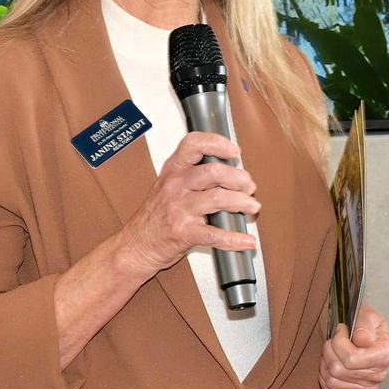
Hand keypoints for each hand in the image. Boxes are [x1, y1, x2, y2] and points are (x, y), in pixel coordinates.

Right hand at [118, 131, 260, 275]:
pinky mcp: (184, 233)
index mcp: (173, 170)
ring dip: (243, 202)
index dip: (218, 143)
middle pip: (215, 172)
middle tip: (249, 185)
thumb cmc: (155, 216)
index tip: (234, 151)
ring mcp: (179, 209)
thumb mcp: (167, 185)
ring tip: (252, 207)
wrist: (136, 245)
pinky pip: (215, 234)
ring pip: (219, 199)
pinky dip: (236, 239)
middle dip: (240, 178)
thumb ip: (192, 174)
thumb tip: (230, 171)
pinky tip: (246, 242)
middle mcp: (175, 186)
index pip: (194, 144)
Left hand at [320, 302, 388, 388]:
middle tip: (333, 339)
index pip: (351, 359)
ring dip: (325, 364)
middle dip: (329, 351)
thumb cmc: (368, 325)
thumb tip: (361, 339)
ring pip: (332, 382)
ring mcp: (366, 388)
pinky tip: (330, 365)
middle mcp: (377, 376)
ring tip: (331, 351)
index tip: (341, 329)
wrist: (370, 336)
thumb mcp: (369, 315)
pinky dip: (325, 378)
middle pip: (338, 370)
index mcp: (383, 356)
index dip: (339, 341)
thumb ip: (365, 324)